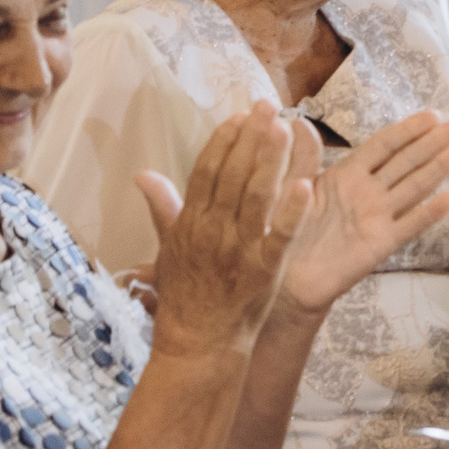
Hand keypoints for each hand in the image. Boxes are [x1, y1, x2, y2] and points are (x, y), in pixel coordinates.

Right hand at [135, 102, 317, 357]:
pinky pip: (281, 236)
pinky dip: (292, 212)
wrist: (198, 342)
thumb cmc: (185, 293)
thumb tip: (142, 174)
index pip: (206, 171)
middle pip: (232, 176)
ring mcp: (240, 250)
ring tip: (284, 128)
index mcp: (191, 223)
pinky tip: (307, 186)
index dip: (223, 141)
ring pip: (256, 197)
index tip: (239, 116)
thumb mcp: (168, 248)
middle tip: (267, 106)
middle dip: (250, 138)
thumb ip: (163, 207)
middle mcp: (213, 231)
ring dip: (270, 161)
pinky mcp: (265, 270)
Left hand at [273, 110, 448, 319]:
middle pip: (408, 161)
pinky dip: (432, 212)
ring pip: (415, 186)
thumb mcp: (285, 187)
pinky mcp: (381, 244)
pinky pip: (410, 225)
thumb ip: (297, 158)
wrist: (282, 279)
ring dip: (440, 167)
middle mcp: (368, 192)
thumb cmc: (282, 230)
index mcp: (347, 174)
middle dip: (435, 141)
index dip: (409, 130)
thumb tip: (296, 119)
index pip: (384, 145)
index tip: (434, 114)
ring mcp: (378, 217)